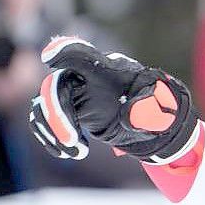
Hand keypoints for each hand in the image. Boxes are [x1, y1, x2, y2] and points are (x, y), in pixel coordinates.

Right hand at [29, 36, 197, 162]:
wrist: (153, 121)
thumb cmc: (158, 107)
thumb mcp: (160, 107)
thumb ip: (148, 108)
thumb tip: (130, 116)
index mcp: (109, 70)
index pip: (83, 55)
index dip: (64, 51)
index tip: (50, 56)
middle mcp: (86, 79)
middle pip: (57, 86)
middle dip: (57, 114)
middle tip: (72, 140)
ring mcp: (76, 96)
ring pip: (44, 105)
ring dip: (51, 130)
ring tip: (74, 151)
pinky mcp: (70, 114)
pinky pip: (45, 121)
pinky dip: (49, 138)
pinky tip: (66, 153)